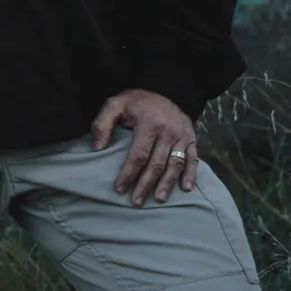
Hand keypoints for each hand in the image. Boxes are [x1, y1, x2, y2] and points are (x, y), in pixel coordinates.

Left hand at [90, 88, 197, 205]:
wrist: (163, 88)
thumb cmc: (136, 102)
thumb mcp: (115, 105)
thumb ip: (103, 124)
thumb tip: (97, 148)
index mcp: (149, 124)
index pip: (138, 155)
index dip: (129, 174)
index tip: (119, 189)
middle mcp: (168, 131)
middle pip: (157, 164)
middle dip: (145, 185)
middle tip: (136, 202)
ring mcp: (182, 135)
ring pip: (175, 164)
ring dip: (167, 184)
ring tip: (157, 199)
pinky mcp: (191, 137)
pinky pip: (193, 158)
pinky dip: (191, 174)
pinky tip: (186, 188)